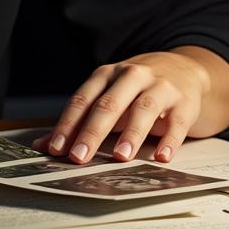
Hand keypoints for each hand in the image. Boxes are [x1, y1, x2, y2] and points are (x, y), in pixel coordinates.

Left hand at [31, 51, 212, 164]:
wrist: (185, 70)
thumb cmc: (136, 90)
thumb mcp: (107, 97)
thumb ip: (78, 121)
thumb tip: (43, 145)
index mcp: (106, 75)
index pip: (82, 100)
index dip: (68, 124)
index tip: (56, 149)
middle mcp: (131, 76)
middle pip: (108, 104)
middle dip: (92, 132)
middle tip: (79, 157)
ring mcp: (159, 87)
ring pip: (142, 109)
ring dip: (130, 134)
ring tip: (120, 157)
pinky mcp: (184, 102)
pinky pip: (177, 122)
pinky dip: (170, 140)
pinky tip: (162, 157)